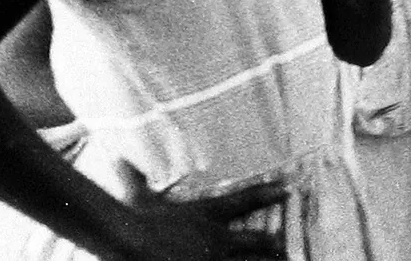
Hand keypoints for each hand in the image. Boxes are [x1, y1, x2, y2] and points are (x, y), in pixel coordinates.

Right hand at [117, 181, 288, 260]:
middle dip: (272, 243)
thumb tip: (121, 159)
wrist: (131, 243)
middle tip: (284, 242)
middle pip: (256, 240)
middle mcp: (217, 238)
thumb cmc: (136, 222)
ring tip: (287, 260)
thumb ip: (136, 179)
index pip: (244, 200)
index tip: (289, 187)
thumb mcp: (138, 199)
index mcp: (206, 214)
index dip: (269, 193)